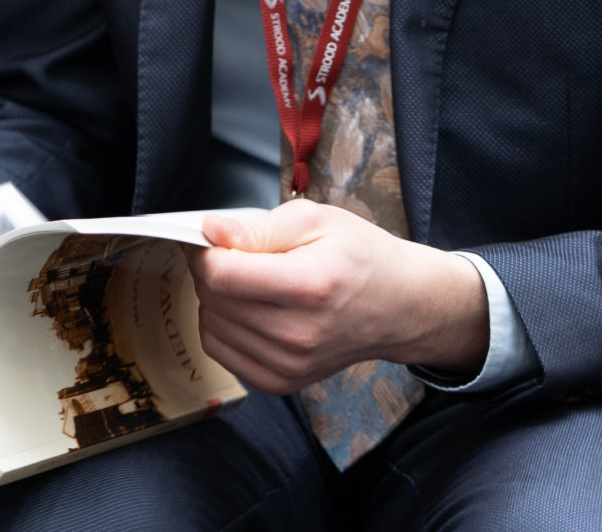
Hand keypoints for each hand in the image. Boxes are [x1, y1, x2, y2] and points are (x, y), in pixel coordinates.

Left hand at [184, 200, 488, 394]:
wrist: (399, 307)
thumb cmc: (360, 257)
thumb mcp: (316, 219)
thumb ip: (258, 226)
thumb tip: (210, 231)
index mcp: (309, 286)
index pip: (222, 276)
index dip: (203, 252)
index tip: (206, 238)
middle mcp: (298, 334)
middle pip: (213, 301)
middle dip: (209, 271)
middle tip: (230, 253)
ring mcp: (290, 364)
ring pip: (212, 328)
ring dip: (214, 300)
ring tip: (245, 281)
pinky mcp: (283, 382)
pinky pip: (223, 353)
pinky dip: (222, 327)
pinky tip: (246, 308)